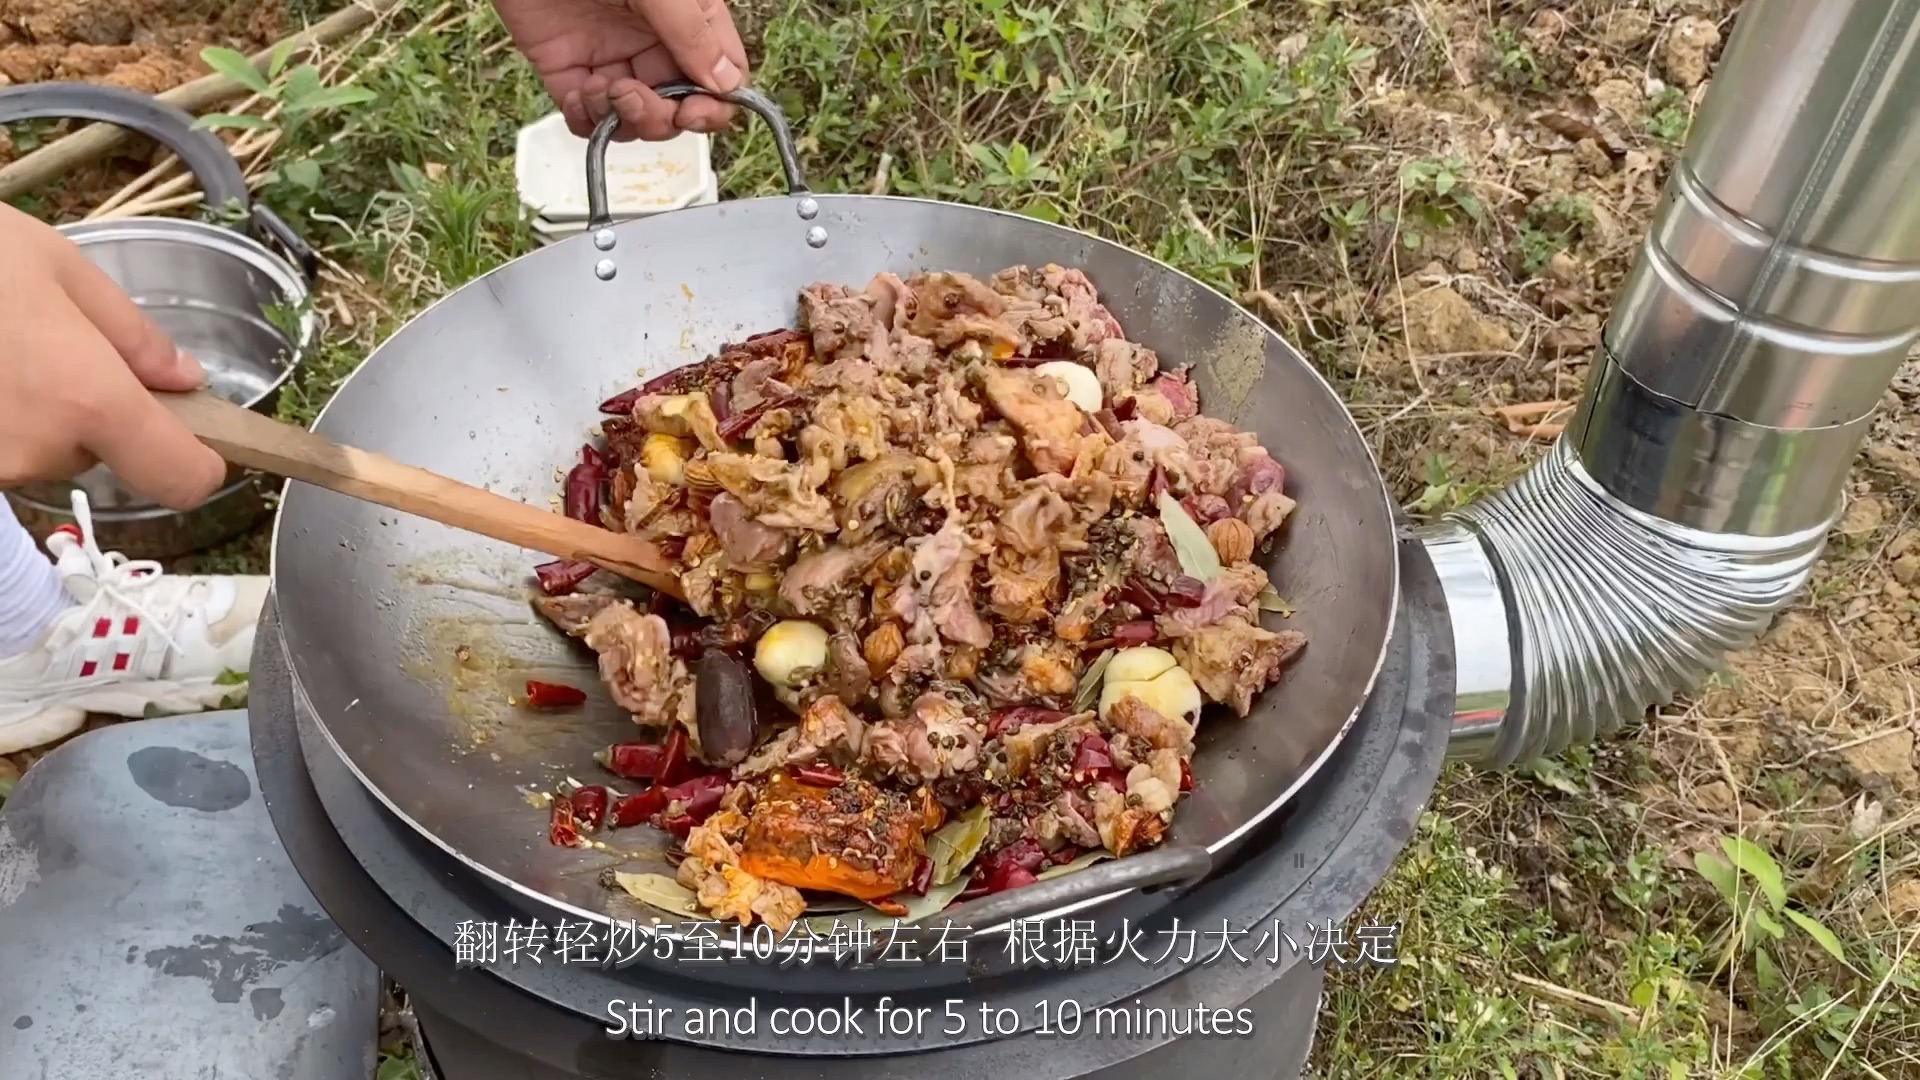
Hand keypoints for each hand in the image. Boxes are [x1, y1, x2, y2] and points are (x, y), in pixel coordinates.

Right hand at [0, 204, 226, 510]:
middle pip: (104, 454)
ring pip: (44, 451)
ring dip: (35, 412)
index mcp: (88, 400)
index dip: (199, 462)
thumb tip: (185, 382)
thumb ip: (133, 336)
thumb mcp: (60, 268)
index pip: (183, 479)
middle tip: (47, 344)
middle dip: (93, 410)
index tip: (193, 435)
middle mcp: (38, 451)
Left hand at [493, 0, 750, 141]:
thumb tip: (726, 86)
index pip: (720, 76)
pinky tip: (580, 97)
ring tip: (601, 90)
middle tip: (634, 97)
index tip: (694, 112)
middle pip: (677, 106)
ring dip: (622, 119)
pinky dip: (587, 120)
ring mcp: (611, 56)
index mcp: (687, 18)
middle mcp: (653, 41)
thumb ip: (692, 33)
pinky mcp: (567, 66)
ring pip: (634, 117)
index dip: (713, 105)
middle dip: (660, 117)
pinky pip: (587, 115)